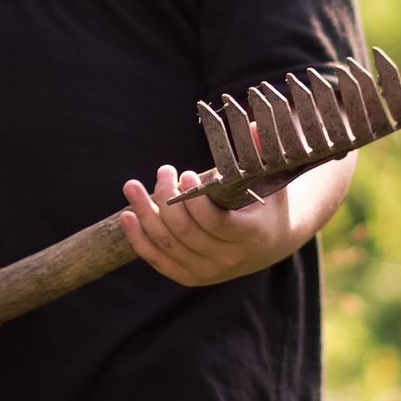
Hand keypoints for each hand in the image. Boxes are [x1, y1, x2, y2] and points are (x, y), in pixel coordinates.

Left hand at [116, 166, 303, 289]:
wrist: (272, 243)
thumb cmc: (269, 204)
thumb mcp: (271, 181)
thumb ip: (260, 154)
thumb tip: (251, 125)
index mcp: (250, 235)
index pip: (215, 222)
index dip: (195, 199)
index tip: (186, 173)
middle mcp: (228, 258)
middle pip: (185, 231)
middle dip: (166, 198)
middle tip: (164, 171)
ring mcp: (208, 271)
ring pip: (167, 244)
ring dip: (144, 214)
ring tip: (132, 186)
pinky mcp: (190, 276)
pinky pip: (159, 260)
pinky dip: (139, 239)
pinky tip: (128, 215)